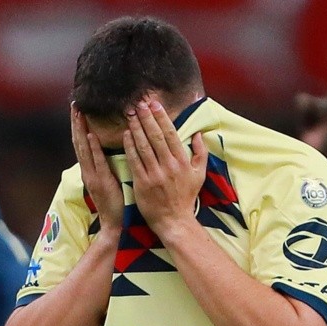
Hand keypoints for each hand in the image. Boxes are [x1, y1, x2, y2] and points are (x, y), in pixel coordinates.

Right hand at [71, 103, 123, 230]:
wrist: (113, 223)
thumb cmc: (114, 202)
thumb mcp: (106, 180)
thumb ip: (103, 165)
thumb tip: (103, 150)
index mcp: (89, 170)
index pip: (82, 143)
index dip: (79, 126)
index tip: (78, 109)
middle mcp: (87, 171)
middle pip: (79, 142)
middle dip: (76, 123)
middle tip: (74, 104)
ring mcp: (93, 177)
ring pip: (84, 149)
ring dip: (81, 130)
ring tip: (79, 113)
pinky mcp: (101, 182)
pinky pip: (97, 162)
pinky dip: (93, 149)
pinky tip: (91, 136)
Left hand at [123, 99, 207, 236]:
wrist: (174, 220)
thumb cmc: (186, 197)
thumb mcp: (199, 174)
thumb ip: (200, 153)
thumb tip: (199, 134)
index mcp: (182, 160)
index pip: (170, 134)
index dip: (161, 118)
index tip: (154, 105)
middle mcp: (168, 165)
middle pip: (155, 136)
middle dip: (146, 118)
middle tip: (138, 104)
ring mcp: (154, 174)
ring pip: (144, 147)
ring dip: (136, 129)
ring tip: (130, 115)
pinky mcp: (142, 183)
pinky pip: (135, 161)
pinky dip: (130, 147)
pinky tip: (125, 136)